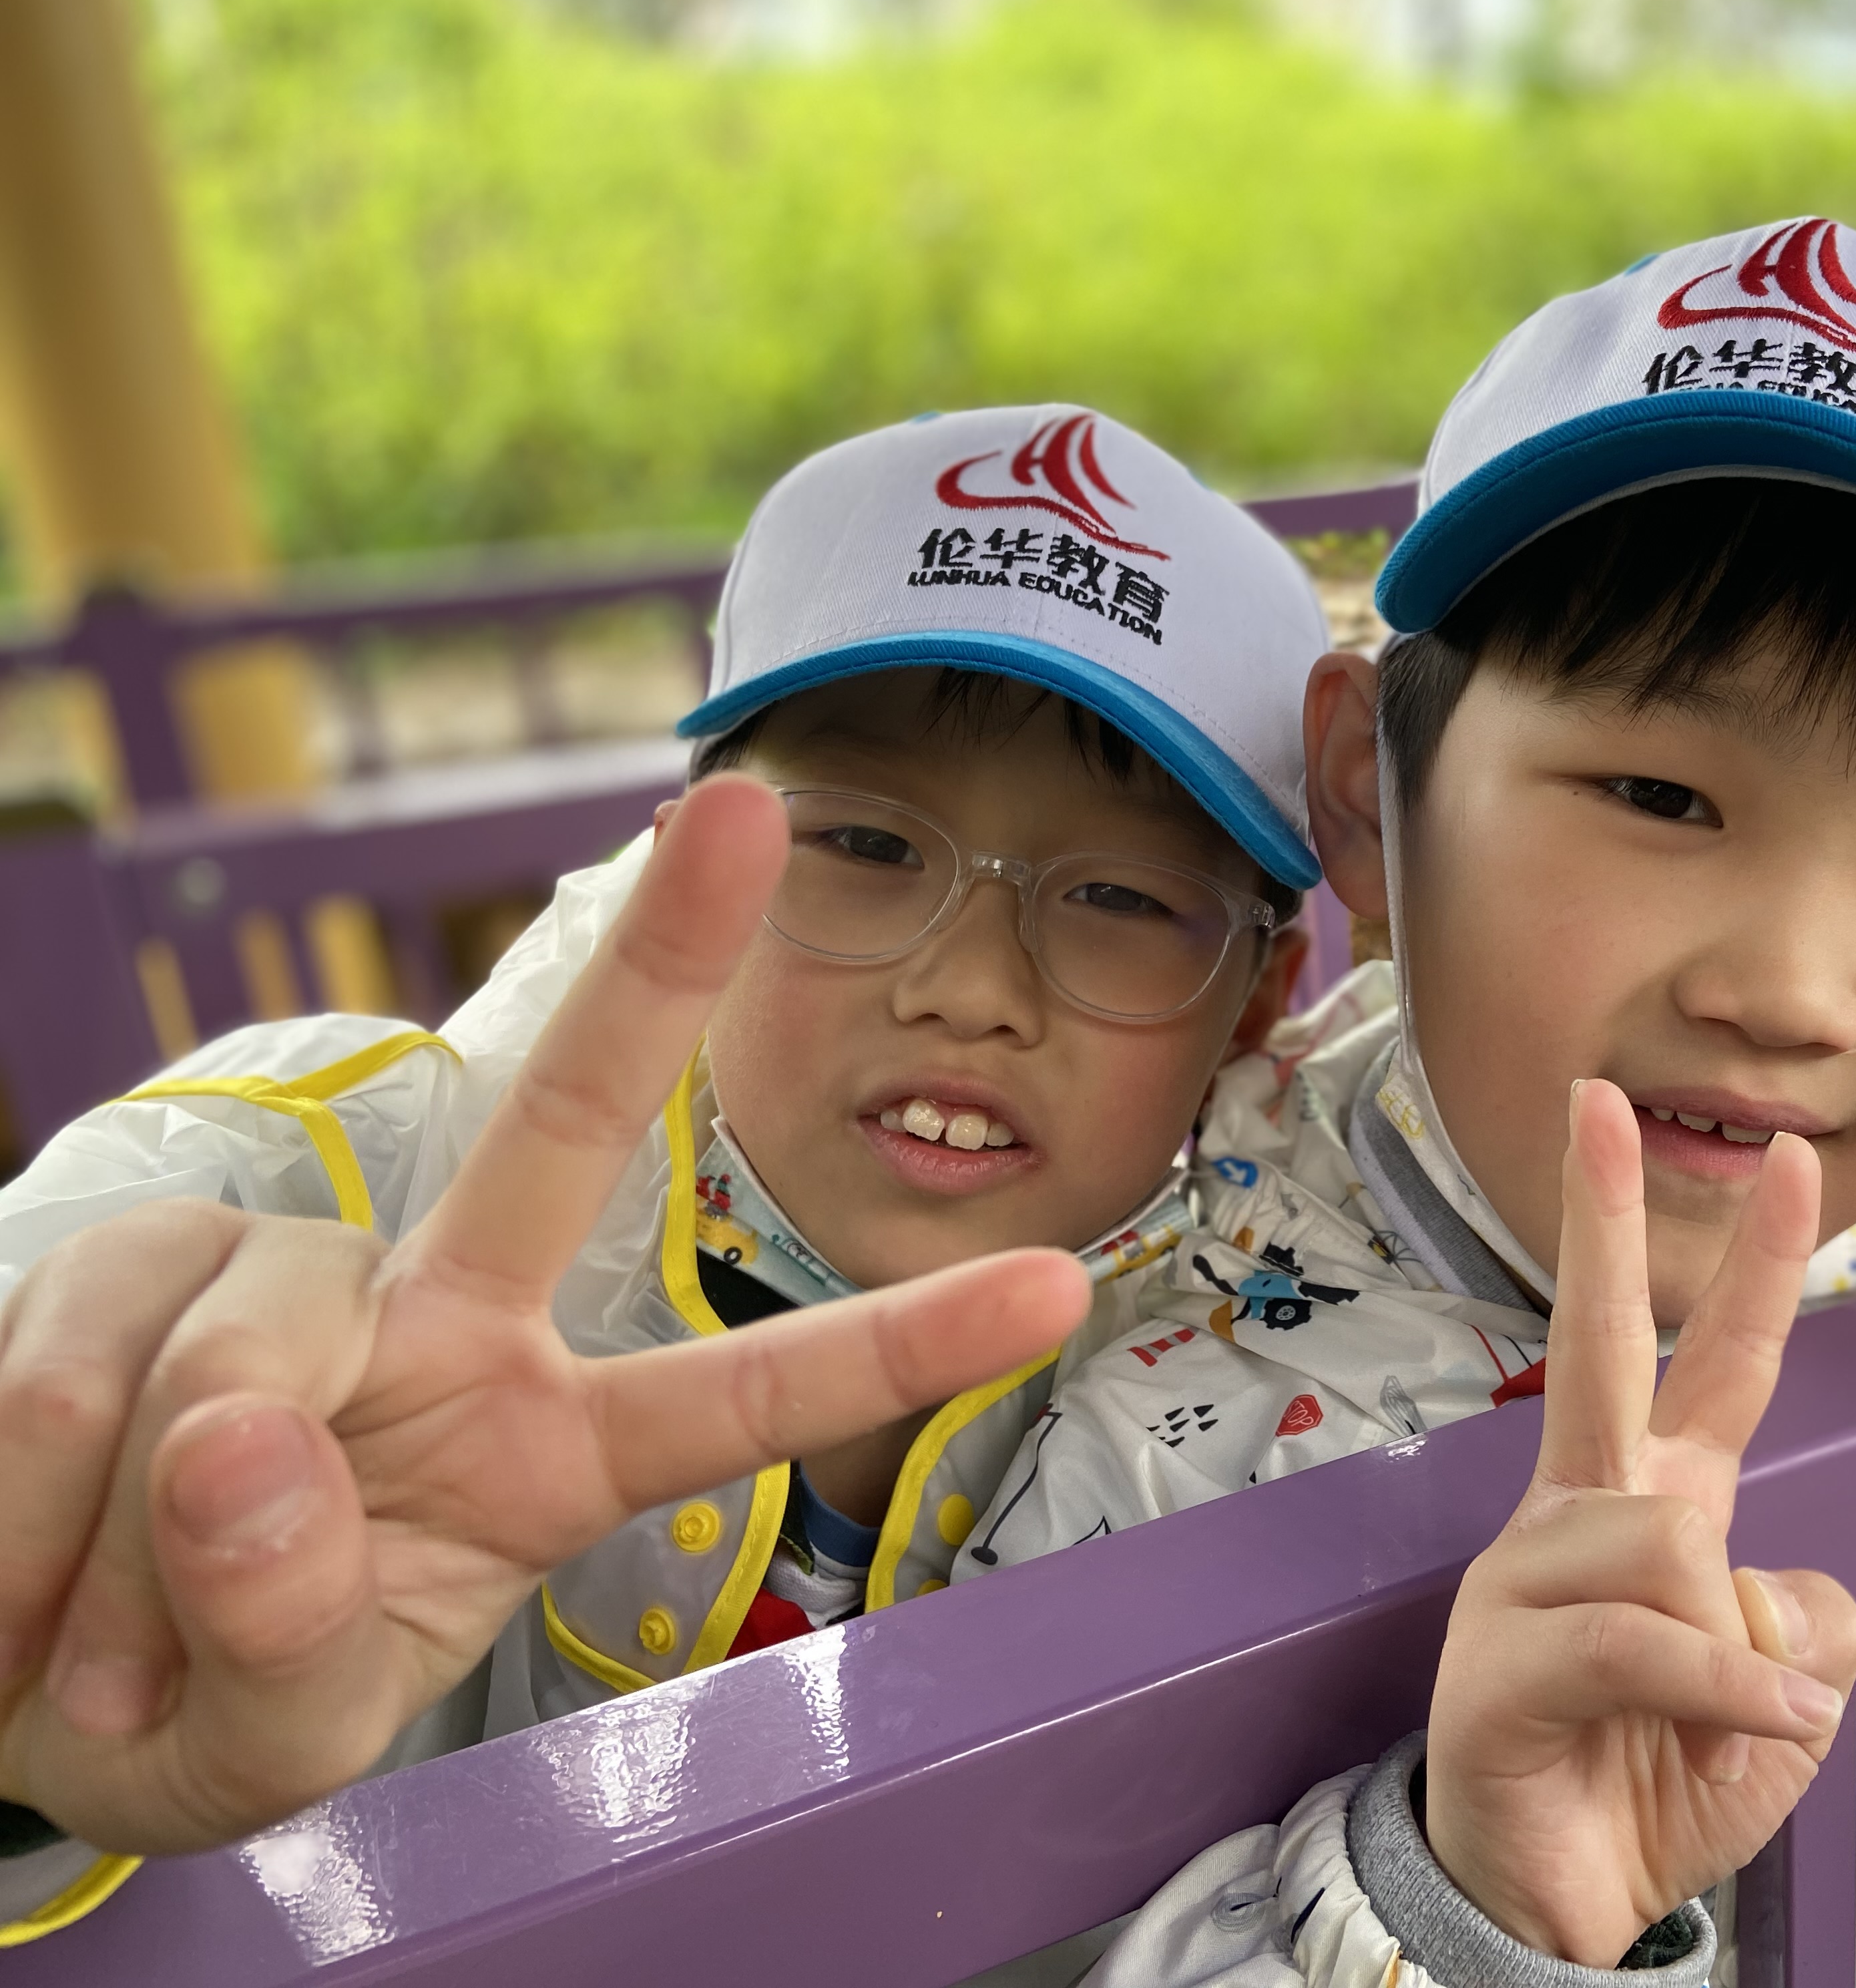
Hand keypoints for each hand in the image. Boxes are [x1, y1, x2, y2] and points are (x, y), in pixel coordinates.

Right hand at [0, 776, 1089, 1854]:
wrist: (21, 1695)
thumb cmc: (201, 1705)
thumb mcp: (269, 1741)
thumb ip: (290, 1638)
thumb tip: (249, 1455)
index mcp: (545, 1453)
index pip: (740, 1392)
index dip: (894, 1341)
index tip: (1054, 1281)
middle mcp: (446, 1327)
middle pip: (567, 1120)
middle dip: (662, 963)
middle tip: (748, 812)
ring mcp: (294, 1281)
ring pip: (246, 1355)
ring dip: (131, 1542)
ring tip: (86, 1647)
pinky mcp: (136, 1267)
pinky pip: (79, 1360)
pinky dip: (21, 1504)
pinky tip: (15, 1574)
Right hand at [1422, 1081, 1855, 1965]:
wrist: (1558, 1903)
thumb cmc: (1659, 1780)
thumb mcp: (1778, 1690)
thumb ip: (1807, 1610)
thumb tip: (1772, 1584)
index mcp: (1653, 1507)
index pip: (1718, 1366)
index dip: (1766, 1267)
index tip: (1792, 1160)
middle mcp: (1582, 1516)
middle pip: (1601, 1345)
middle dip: (1603, 1215)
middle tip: (1598, 1098)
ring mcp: (1528, 1580)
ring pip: (1669, 1540)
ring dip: (1734, 1646)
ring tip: (1723, 1722)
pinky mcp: (1502, 1663)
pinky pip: (1646, 1638)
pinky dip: (1722, 1690)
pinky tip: (1750, 1723)